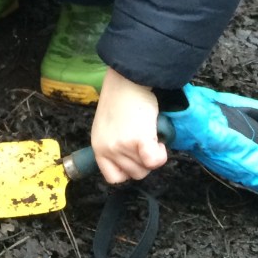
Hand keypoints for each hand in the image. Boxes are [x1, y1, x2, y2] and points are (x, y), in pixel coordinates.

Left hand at [91, 68, 168, 182]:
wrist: (127, 79)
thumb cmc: (121, 97)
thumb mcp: (109, 126)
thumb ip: (115, 144)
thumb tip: (135, 159)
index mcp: (98, 146)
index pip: (112, 177)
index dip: (127, 170)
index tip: (134, 157)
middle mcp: (106, 148)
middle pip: (133, 174)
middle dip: (143, 161)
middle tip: (144, 140)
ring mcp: (121, 146)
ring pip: (146, 169)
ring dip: (153, 155)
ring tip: (149, 133)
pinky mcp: (137, 140)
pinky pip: (154, 162)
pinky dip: (160, 155)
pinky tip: (158, 141)